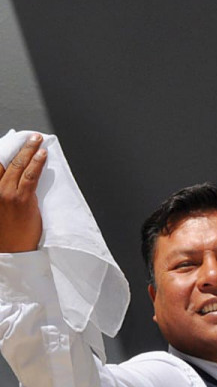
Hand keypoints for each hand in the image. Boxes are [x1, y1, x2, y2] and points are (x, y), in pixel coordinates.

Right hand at [0, 133, 47, 252]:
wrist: (11, 250)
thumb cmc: (6, 233)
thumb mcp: (0, 208)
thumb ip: (2, 192)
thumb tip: (13, 178)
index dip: (2, 153)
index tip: (10, 142)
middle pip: (5, 161)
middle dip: (19, 146)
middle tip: (30, 136)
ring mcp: (6, 193)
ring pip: (18, 166)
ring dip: (30, 150)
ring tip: (38, 140)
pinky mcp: (21, 199)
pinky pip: (30, 176)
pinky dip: (37, 163)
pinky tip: (42, 155)